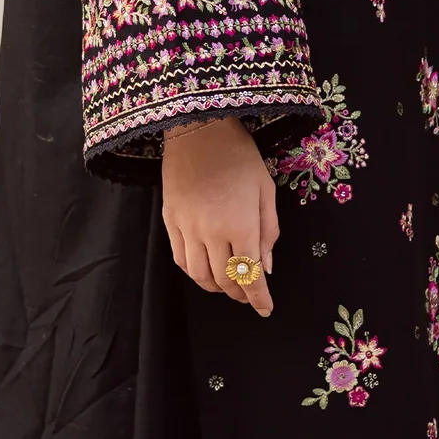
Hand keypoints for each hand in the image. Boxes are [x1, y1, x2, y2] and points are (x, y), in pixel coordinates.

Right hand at [162, 118, 278, 314]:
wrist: (197, 129)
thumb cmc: (239, 155)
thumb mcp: (265, 190)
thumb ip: (268, 231)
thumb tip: (265, 267)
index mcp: (241, 225)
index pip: (250, 275)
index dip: (259, 297)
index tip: (266, 309)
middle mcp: (212, 233)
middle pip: (225, 279)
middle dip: (240, 294)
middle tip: (250, 296)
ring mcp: (186, 228)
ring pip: (199, 275)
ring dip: (216, 287)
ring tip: (228, 286)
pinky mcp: (169, 220)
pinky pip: (180, 259)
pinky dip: (194, 272)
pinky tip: (204, 270)